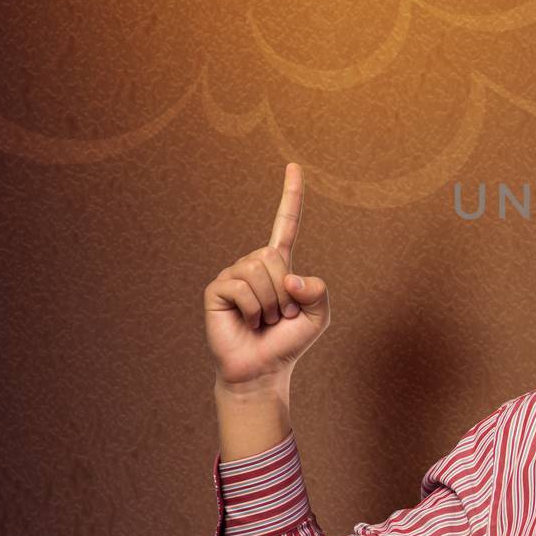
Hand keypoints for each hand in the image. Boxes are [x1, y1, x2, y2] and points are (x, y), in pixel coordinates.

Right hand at [203, 163, 329, 387]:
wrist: (263, 370)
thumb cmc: (289, 341)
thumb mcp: (319, 316)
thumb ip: (319, 290)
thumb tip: (291, 275)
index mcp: (280, 264)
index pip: (286, 223)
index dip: (291, 195)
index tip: (294, 165)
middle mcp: (254, 263)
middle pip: (275, 256)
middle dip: (286, 291)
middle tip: (280, 315)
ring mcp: (233, 274)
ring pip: (259, 271)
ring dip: (271, 303)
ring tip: (264, 320)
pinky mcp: (216, 289)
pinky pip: (242, 287)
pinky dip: (253, 309)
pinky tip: (247, 322)